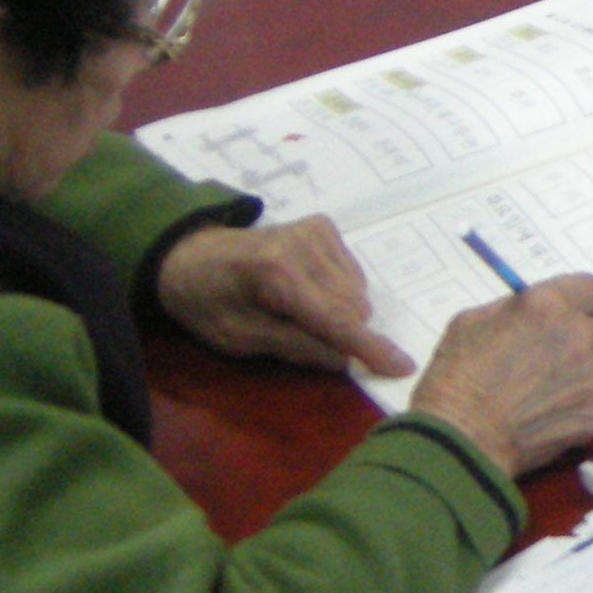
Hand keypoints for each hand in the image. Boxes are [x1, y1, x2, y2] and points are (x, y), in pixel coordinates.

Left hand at [155, 217, 413, 378]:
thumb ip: (292, 347)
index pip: (335, 319)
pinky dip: (339, 292)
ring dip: (340, 313)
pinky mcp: (323, 226)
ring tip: (299, 310)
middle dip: (342, 333)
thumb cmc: (208, 303)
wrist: (188, 255)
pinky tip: (307, 290)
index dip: (370, 347)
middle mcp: (304, 246)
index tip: (403, 366)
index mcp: (277, 275)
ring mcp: (317, 231)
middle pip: (353, 307)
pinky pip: (354, 274)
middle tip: (304, 338)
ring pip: (359, 292)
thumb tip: (343, 359)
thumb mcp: (239, 339)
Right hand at [408, 274, 592, 474]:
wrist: (464, 438)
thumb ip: (514, 309)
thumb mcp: (473, 322)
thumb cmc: (456, 377)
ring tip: (555, 389)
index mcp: (548, 306)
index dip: (583, 304)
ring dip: (589, 372)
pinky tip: (552, 414)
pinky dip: (582, 405)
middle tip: (560, 356)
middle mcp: (579, 336)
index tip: (571, 316)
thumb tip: (531, 310)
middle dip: (588, 339)